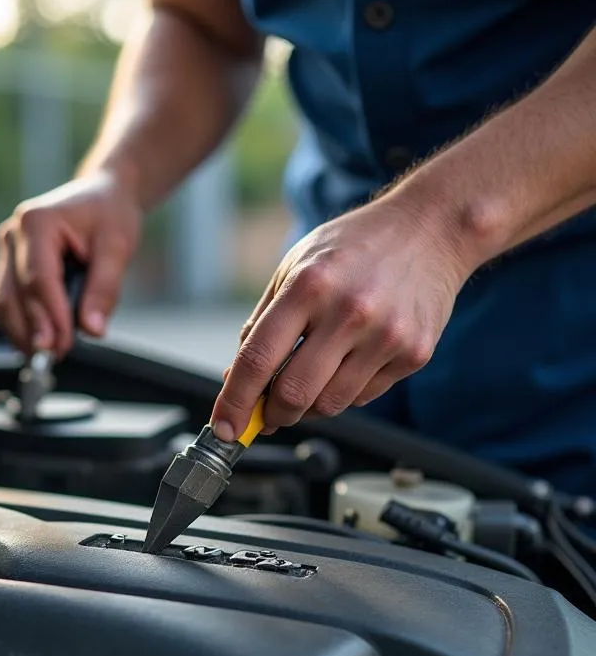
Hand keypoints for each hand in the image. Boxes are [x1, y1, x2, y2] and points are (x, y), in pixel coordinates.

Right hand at [0, 171, 142, 356]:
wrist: (102, 195)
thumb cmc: (109, 214)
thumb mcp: (118, 247)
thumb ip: (104, 289)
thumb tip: (91, 329)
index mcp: (37, 221)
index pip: (38, 280)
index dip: (50, 317)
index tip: (64, 345)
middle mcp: (14, 234)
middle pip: (13, 295)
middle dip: (34, 330)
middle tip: (56, 355)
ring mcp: (7, 250)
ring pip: (3, 302)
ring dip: (22, 333)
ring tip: (48, 353)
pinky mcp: (9, 265)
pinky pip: (7, 301)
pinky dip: (21, 324)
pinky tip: (39, 339)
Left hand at [211, 195, 472, 438]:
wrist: (433, 228)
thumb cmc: (355, 247)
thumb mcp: (295, 266)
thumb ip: (262, 322)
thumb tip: (237, 380)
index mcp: (308, 286)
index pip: (258, 360)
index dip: (235, 402)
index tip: (224, 427)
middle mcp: (348, 312)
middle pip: (293, 394)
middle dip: (272, 415)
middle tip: (267, 413)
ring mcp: (385, 336)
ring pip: (329, 405)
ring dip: (308, 407)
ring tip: (309, 382)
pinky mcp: (414, 353)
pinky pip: (363, 397)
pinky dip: (343, 392)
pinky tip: (346, 365)